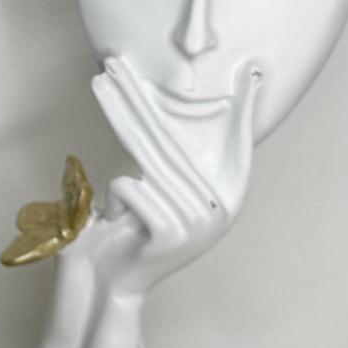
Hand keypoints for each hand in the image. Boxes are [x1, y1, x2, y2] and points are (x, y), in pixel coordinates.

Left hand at [90, 56, 258, 293]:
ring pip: (149, 161)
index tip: (248, 74)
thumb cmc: (139, 232)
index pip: (234, 143)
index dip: (238, 111)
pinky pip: (131, 188)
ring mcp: (198, 224)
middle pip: (173, 140)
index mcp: (227, 197)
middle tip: (115, 64)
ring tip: (98, 92)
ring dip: (117, 123)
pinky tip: (113, 215)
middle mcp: (220, 210)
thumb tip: (192, 111)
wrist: (117, 284)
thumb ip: (179, 157)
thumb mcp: (166, 194)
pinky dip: (113, 196)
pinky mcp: (171, 235)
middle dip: (140, 96)